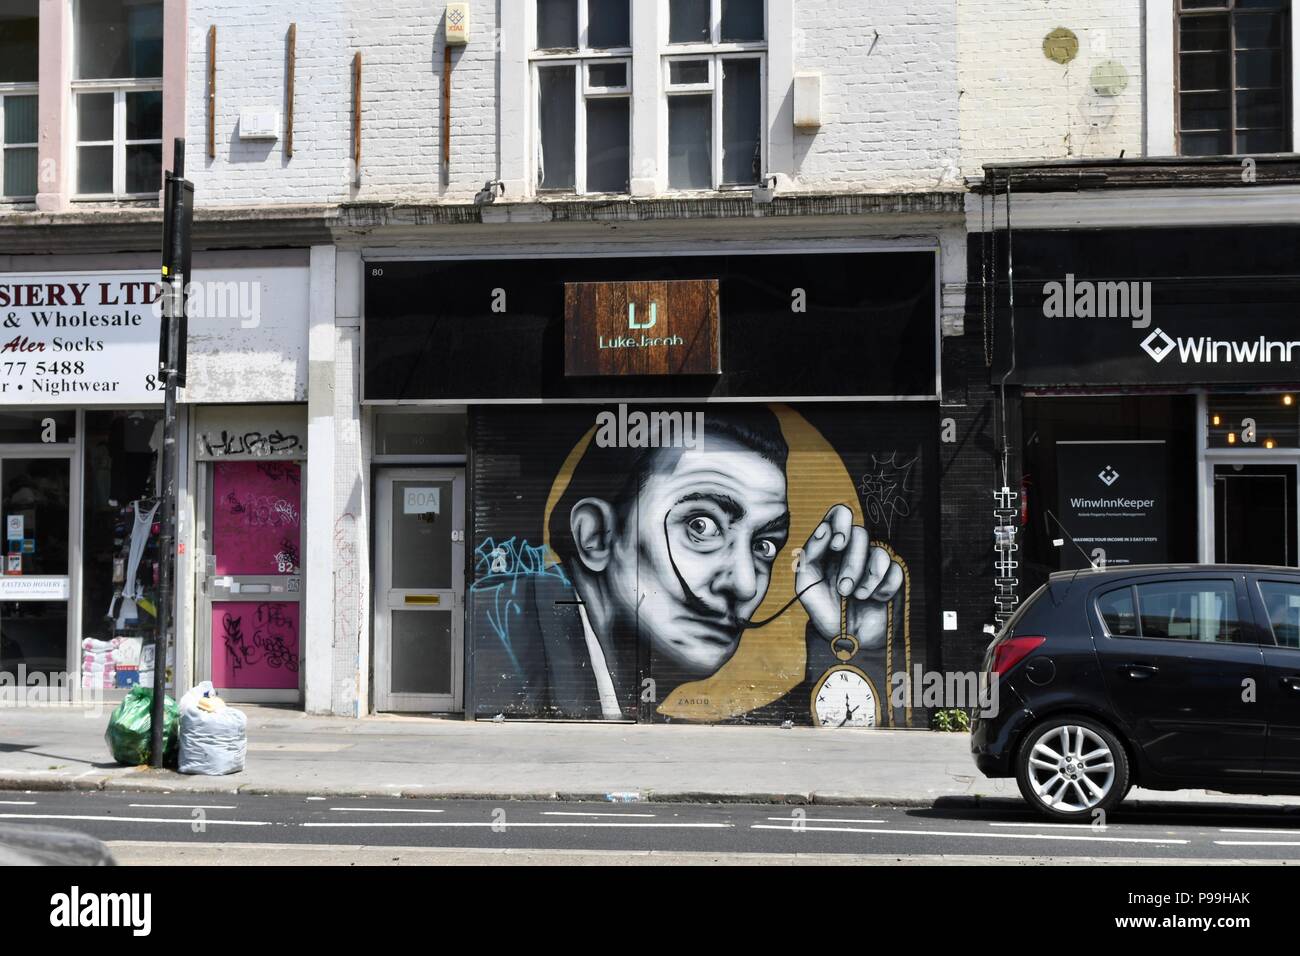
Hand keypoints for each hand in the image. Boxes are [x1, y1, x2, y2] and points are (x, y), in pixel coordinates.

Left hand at [796, 504, 903, 648]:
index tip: (836, 544)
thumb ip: (809, 556)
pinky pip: (894, 570)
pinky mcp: (892, 577)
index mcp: (831, 546)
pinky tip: (875, 600)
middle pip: (860, 533)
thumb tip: (824, 529)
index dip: (841, 523)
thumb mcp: (806, 585)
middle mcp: (853, 550)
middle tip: (843, 589)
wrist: (848, 640)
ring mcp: (874, 562)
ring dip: (868, 578)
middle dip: (852, 564)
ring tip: (858, 597)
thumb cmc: (824, 610)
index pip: (840, 514)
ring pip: (879, 552)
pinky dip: (883, 588)